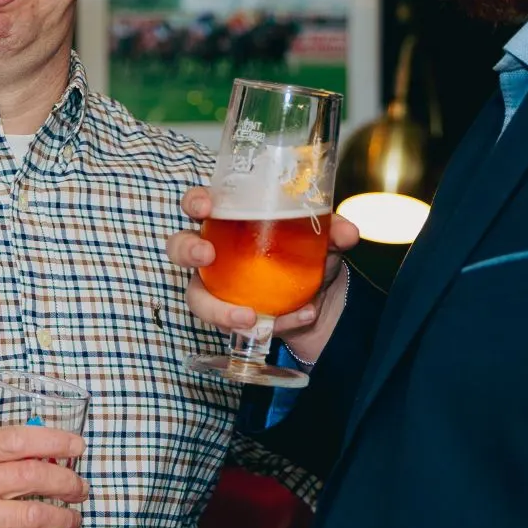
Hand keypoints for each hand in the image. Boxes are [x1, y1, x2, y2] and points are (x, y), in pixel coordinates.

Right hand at [164, 185, 360, 366]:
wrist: (321, 297)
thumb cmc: (306, 254)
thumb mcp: (323, 239)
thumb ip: (334, 231)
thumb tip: (347, 232)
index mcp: (229, 220)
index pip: (199, 204)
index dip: (195, 202)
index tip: (205, 206)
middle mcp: (214, 251)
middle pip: (180, 247)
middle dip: (187, 250)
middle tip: (206, 256)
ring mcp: (217, 288)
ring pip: (197, 297)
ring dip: (218, 309)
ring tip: (249, 318)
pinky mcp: (230, 317)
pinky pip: (237, 324)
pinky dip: (272, 323)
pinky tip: (300, 316)